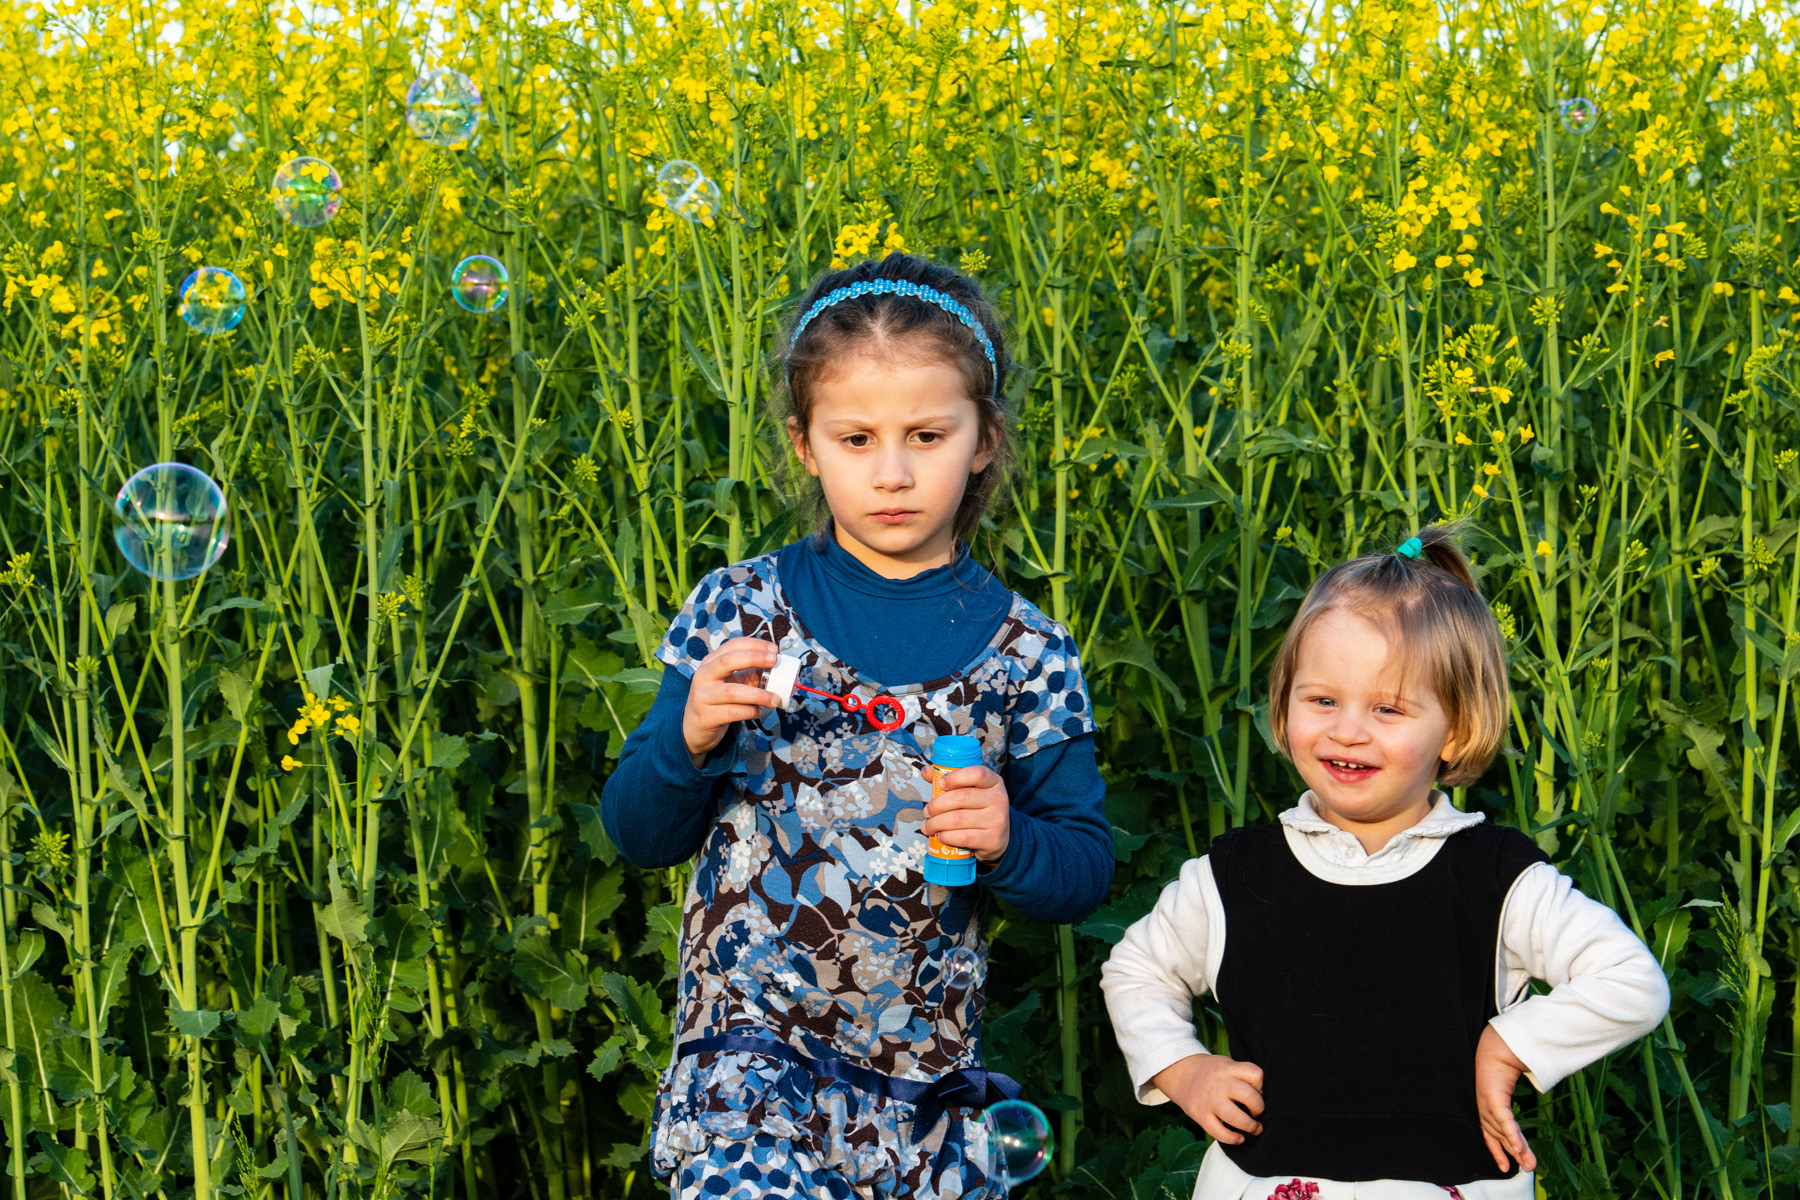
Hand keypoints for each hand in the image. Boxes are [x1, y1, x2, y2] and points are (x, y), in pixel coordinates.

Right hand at [682, 637, 781, 768]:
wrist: (694, 727)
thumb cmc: (718, 701)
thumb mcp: (733, 683)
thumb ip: (751, 674)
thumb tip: (777, 669)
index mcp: (711, 662)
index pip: (732, 645)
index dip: (754, 644)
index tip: (774, 650)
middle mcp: (703, 676)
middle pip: (727, 661)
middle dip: (753, 658)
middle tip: (774, 661)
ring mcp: (702, 696)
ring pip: (732, 691)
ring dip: (758, 694)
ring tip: (774, 699)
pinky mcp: (706, 716)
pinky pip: (732, 712)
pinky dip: (749, 711)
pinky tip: (758, 712)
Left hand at [922, 764, 1009, 863]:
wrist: (999, 837)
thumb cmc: (978, 808)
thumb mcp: (970, 789)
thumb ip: (949, 778)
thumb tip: (926, 772)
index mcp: (994, 782)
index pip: (977, 774)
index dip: (956, 777)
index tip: (940, 784)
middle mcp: (999, 799)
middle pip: (961, 798)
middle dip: (937, 805)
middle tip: (927, 811)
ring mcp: (997, 821)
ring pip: (958, 819)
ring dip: (936, 823)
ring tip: (927, 826)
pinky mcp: (992, 840)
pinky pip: (963, 837)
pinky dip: (946, 837)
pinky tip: (940, 835)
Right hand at [1151, 1053, 1263, 1144]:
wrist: (1180, 1073)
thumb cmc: (1212, 1072)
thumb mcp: (1227, 1064)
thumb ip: (1243, 1076)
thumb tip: (1266, 1099)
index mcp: (1228, 1068)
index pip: (1256, 1074)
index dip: (1262, 1085)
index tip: (1258, 1091)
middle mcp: (1220, 1083)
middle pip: (1249, 1097)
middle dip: (1259, 1108)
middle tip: (1258, 1112)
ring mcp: (1209, 1100)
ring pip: (1236, 1118)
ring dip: (1250, 1126)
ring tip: (1254, 1128)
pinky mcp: (1200, 1115)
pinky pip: (1220, 1132)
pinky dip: (1233, 1139)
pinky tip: (1239, 1138)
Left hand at [1475, 1024, 1536, 1172]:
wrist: (1494, 1046)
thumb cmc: (1498, 1065)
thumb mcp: (1506, 1088)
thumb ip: (1513, 1100)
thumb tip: (1527, 1107)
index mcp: (1485, 1107)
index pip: (1490, 1134)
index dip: (1497, 1151)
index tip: (1504, 1167)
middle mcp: (1484, 1109)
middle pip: (1501, 1135)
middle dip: (1516, 1154)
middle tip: (1529, 1169)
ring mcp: (1486, 1104)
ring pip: (1505, 1131)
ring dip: (1519, 1149)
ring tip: (1530, 1164)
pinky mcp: (1492, 1097)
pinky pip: (1504, 1120)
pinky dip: (1511, 1134)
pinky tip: (1518, 1147)